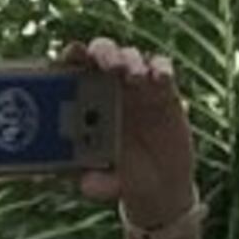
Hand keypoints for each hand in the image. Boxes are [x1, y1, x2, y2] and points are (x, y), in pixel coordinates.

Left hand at [74, 38, 196, 236]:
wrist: (158, 185)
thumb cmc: (121, 176)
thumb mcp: (108, 184)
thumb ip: (97, 183)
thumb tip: (87, 185)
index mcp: (86, 101)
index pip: (75, 68)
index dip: (73, 55)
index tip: (73, 53)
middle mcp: (110, 87)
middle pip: (103, 53)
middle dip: (104, 52)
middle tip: (108, 64)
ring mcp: (138, 86)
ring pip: (132, 57)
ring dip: (131, 59)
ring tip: (134, 76)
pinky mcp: (165, 92)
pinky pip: (163, 70)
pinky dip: (162, 67)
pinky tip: (161, 77)